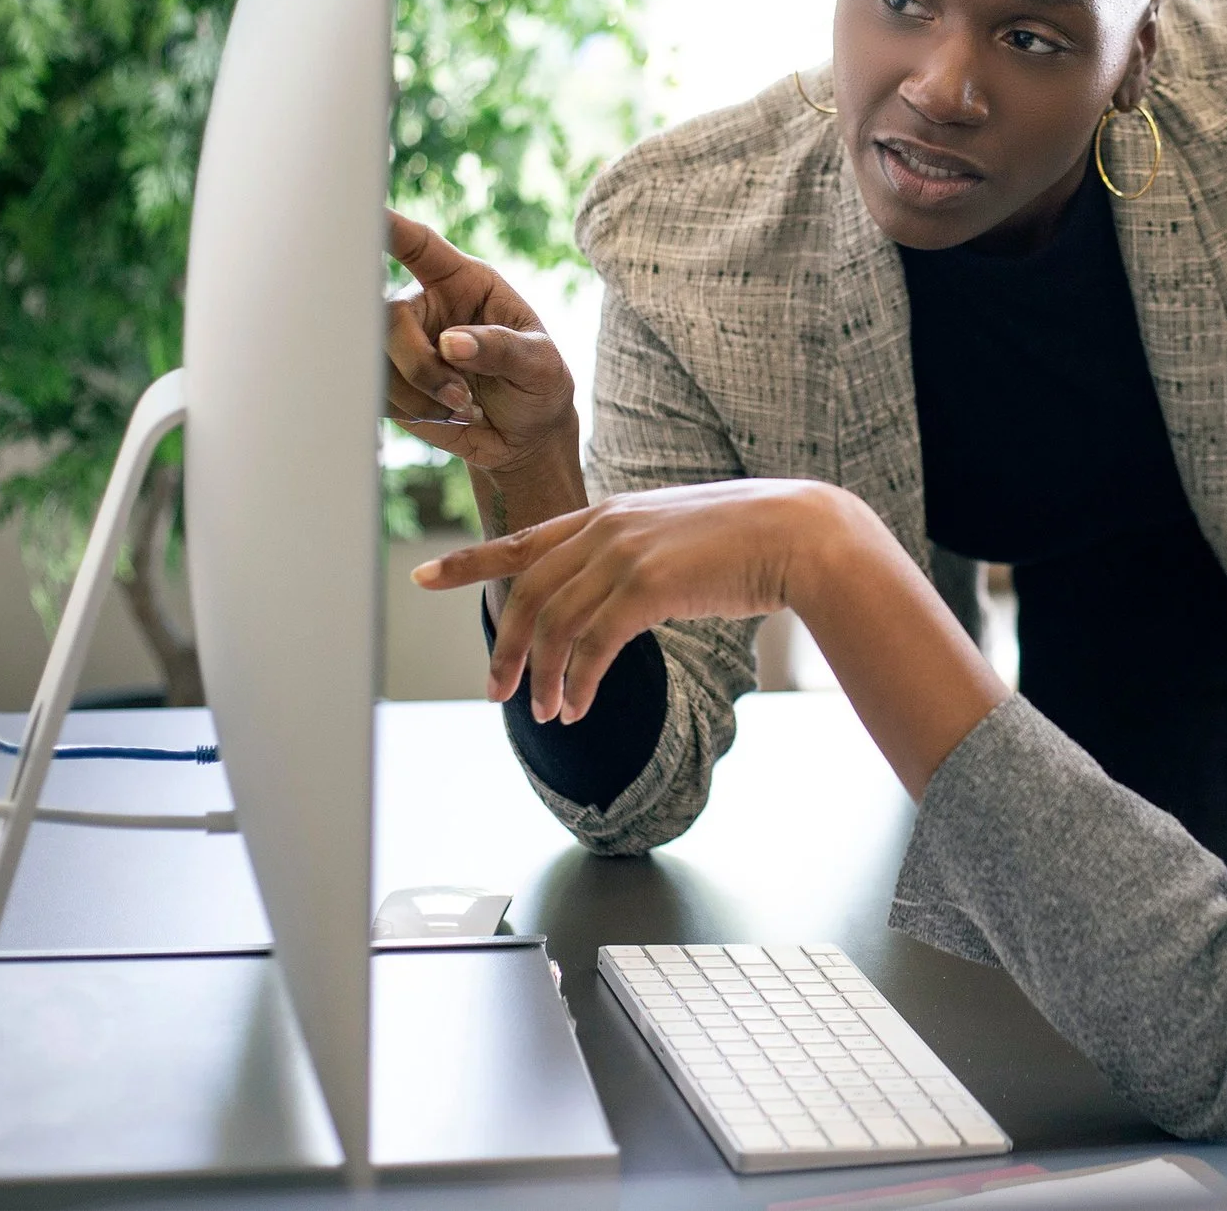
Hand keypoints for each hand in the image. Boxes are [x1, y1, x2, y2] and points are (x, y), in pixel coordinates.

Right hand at [385, 210, 577, 477]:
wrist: (524, 437)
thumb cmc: (538, 385)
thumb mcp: (540, 365)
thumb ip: (502, 349)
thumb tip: (450, 343)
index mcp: (464, 283)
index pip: (419, 246)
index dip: (390, 227)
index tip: (363, 211)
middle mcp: (425, 306)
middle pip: (387, 317)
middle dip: (419, 365)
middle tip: (461, 397)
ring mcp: (402, 343)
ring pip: (375, 360)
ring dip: (418, 395)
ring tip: (464, 408)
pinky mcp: (387, 379)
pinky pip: (373, 391)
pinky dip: (409, 411)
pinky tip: (442, 415)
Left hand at [416, 480, 815, 723]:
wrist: (802, 533)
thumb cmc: (755, 538)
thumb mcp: (681, 535)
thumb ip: (640, 554)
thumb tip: (620, 592)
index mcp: (610, 513)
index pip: (523, 539)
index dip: (469, 561)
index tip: (424, 576)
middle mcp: (607, 528)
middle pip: (528, 593)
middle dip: (506, 650)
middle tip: (494, 692)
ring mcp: (624, 554)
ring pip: (555, 625)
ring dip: (544, 678)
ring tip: (547, 712)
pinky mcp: (647, 585)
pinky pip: (591, 645)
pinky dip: (579, 682)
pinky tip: (579, 707)